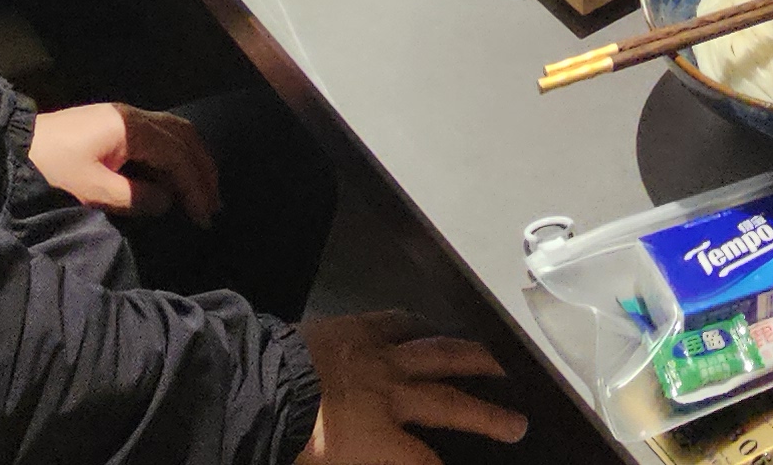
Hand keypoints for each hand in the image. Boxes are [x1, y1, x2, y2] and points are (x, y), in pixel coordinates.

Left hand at [30, 102, 222, 225]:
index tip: (203, 218)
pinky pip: (158, 136)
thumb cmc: (50, 169)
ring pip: (174, 132)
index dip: (195, 186)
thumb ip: (135, 197)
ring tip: (202, 192)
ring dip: (192, 161)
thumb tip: (166, 201)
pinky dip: (174, 156)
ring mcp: (123, 117)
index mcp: (131, 127)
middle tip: (213, 205)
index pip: (177, 154)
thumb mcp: (92, 191)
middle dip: (203, 170)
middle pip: (184, 136)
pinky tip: (174, 179)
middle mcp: (133, 115)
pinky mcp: (114, 125)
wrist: (12, 146)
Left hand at [301, 313, 527, 461]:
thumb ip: (366, 463)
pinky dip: (420, 325)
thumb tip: (390, 458)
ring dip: (472, 359)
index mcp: (379, 439)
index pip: (426, 463)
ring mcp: (377, 355)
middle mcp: (391, 393)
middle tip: (517, 422)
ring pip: (438, 352)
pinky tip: (432, 327)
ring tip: (496, 363)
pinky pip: (398, 321)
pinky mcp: (357, 327)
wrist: (255, 387)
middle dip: (488, 417)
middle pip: (451, 404)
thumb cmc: (286, 441)